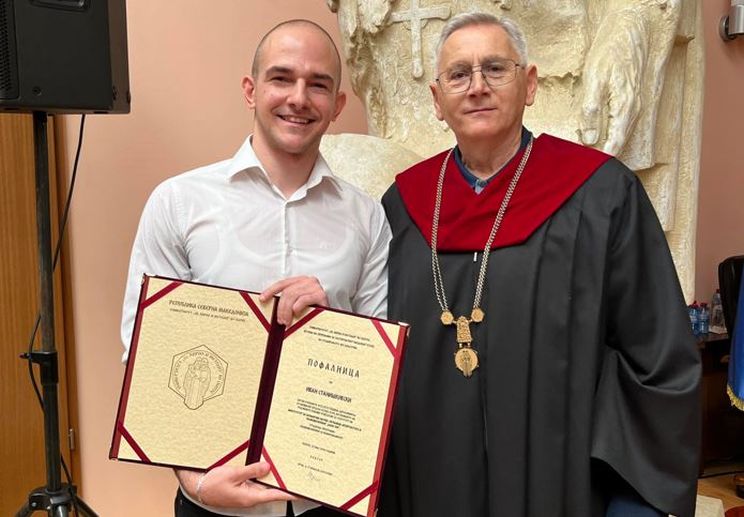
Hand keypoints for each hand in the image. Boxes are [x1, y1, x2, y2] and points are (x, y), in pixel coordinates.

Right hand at [177, 463, 294, 508]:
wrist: (197, 487)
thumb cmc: (211, 484)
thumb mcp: (233, 474)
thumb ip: (251, 470)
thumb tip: (267, 467)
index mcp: (250, 497)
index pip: (275, 495)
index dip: (289, 493)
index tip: (301, 492)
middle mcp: (250, 497)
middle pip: (272, 490)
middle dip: (284, 483)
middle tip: (297, 477)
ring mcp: (246, 493)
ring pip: (264, 485)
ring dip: (273, 478)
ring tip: (285, 471)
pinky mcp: (241, 488)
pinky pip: (255, 482)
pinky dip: (262, 476)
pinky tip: (266, 468)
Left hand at [260, 276, 327, 324]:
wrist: (333, 318)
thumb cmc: (314, 311)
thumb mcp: (298, 304)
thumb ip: (289, 302)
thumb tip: (273, 309)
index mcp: (300, 281)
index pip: (282, 283)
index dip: (270, 290)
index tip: (262, 299)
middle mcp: (308, 281)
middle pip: (287, 291)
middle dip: (280, 307)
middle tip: (280, 320)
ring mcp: (315, 286)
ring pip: (293, 295)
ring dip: (287, 310)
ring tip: (287, 321)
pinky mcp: (320, 294)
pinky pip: (304, 299)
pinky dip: (298, 306)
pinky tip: (296, 313)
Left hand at [578, 8, 648, 155]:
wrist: (629, 31)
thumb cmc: (611, 52)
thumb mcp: (595, 81)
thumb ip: (592, 111)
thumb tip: (590, 137)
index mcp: (625, 107)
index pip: (615, 143)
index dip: (601, 158)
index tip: (587, 169)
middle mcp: (633, 109)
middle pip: (618, 141)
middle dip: (601, 154)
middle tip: (582, 166)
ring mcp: (634, 104)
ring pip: (620, 133)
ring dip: (606, 144)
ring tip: (587, 156)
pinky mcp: (630, 99)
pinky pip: (621, 123)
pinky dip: (610, 133)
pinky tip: (597, 136)